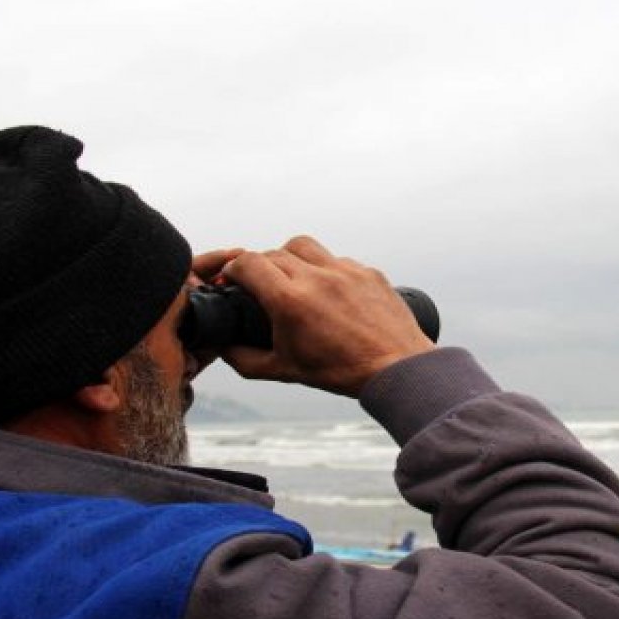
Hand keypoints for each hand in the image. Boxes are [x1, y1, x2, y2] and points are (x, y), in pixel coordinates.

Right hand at [192, 236, 434, 396]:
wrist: (396, 368)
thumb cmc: (340, 372)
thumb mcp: (283, 370)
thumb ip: (243, 358)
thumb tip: (222, 346)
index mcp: (290, 300)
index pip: (248, 263)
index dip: (233, 270)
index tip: (233, 280)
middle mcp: (316, 277)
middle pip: (272, 253)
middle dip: (260, 267)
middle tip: (261, 287)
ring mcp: (344, 270)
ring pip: (302, 246)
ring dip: (289, 257)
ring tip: (292, 279)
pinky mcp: (367, 271)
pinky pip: (336, 260)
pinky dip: (324, 271)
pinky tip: (328, 292)